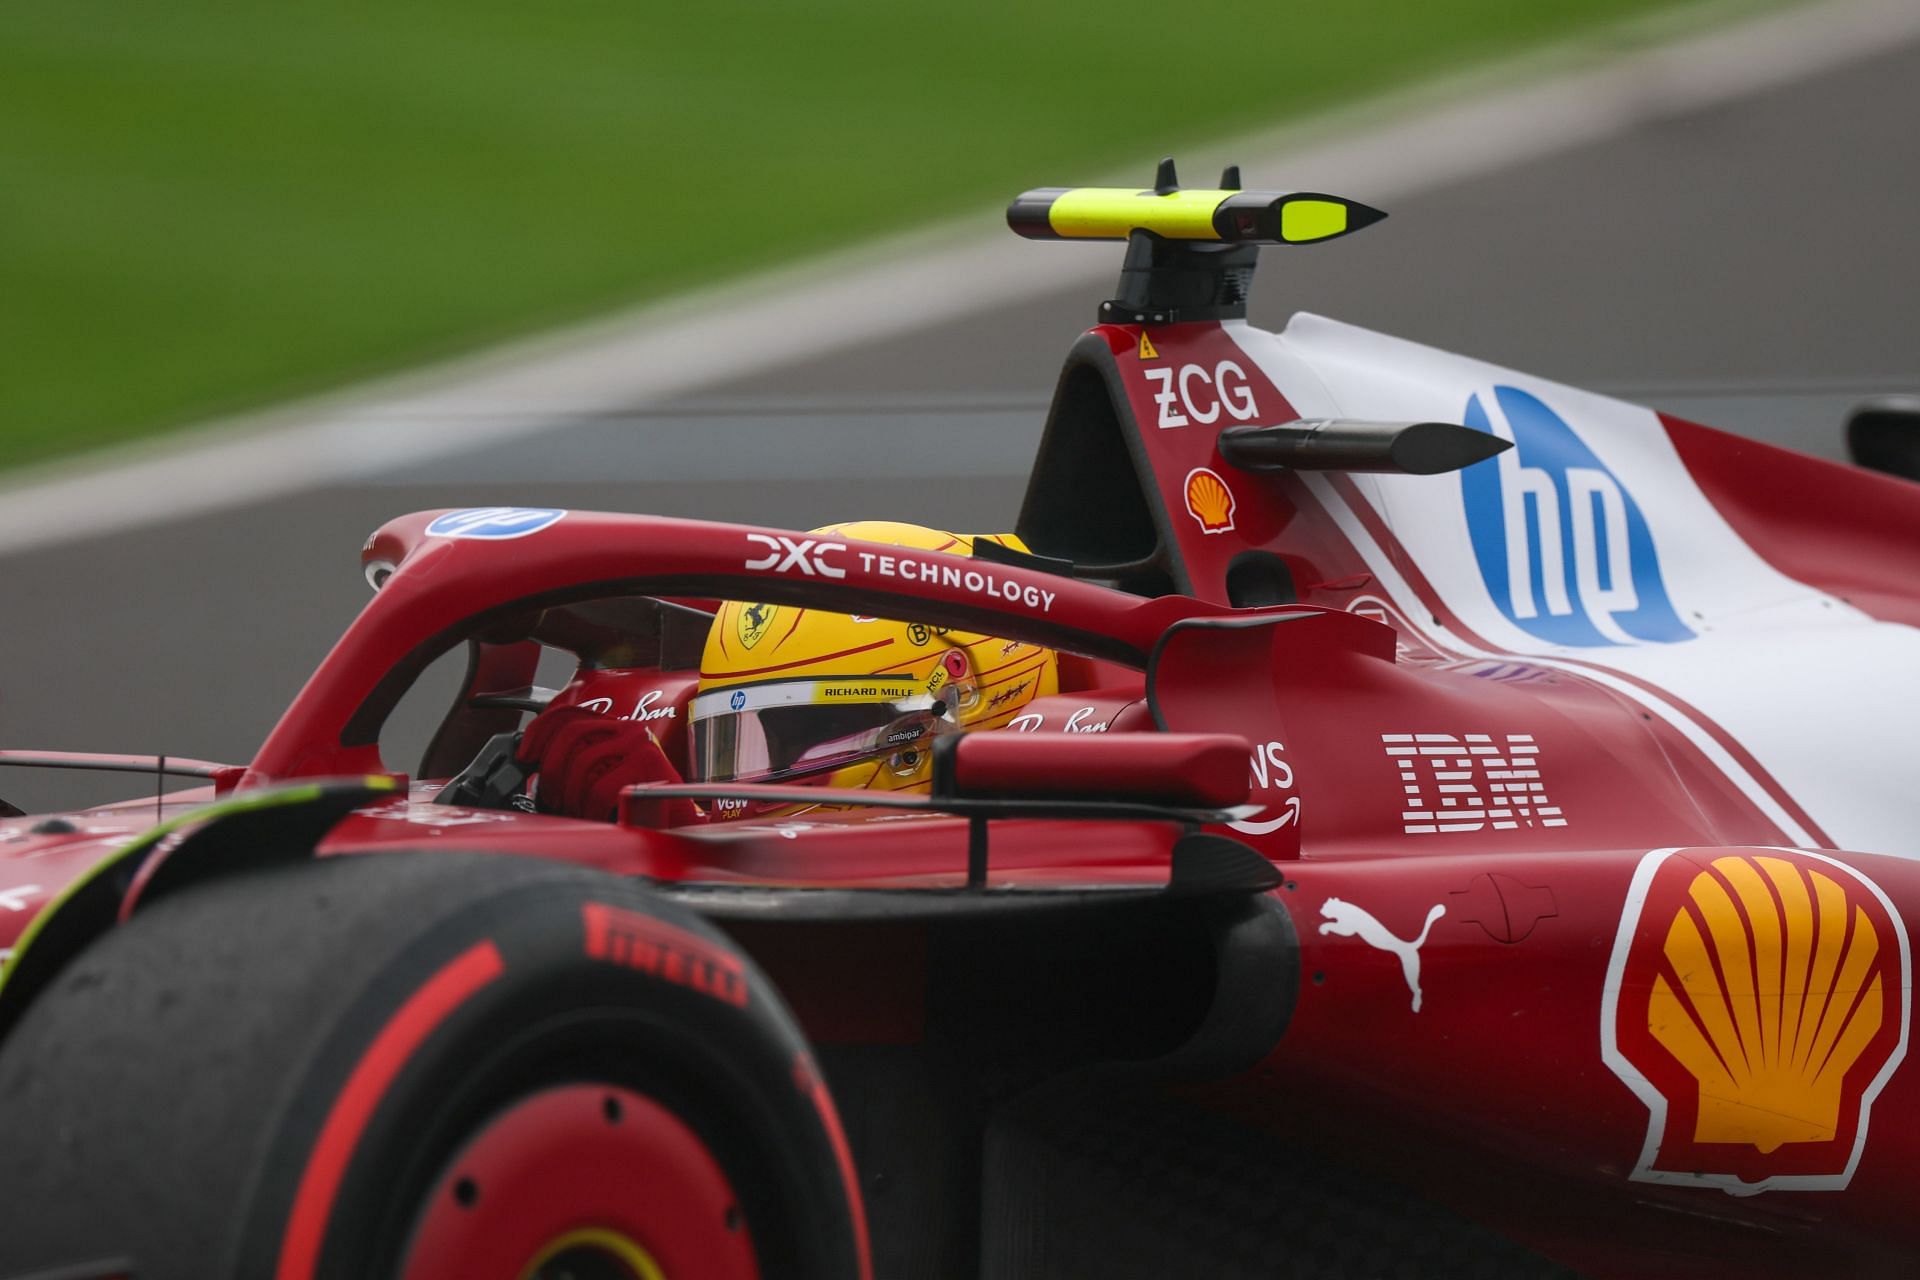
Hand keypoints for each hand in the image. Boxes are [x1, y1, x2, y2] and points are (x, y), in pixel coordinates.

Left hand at [515, 705, 695, 823]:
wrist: (682, 824)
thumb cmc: (643, 805)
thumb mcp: (607, 777)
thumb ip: (580, 766)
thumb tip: (538, 770)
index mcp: (617, 728)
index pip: (569, 714)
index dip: (539, 731)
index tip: (525, 755)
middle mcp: (629, 729)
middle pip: (571, 735)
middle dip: (551, 769)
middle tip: (550, 796)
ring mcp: (640, 744)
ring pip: (582, 763)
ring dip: (571, 795)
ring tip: (577, 811)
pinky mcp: (648, 765)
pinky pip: (600, 788)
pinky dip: (592, 808)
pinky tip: (599, 816)